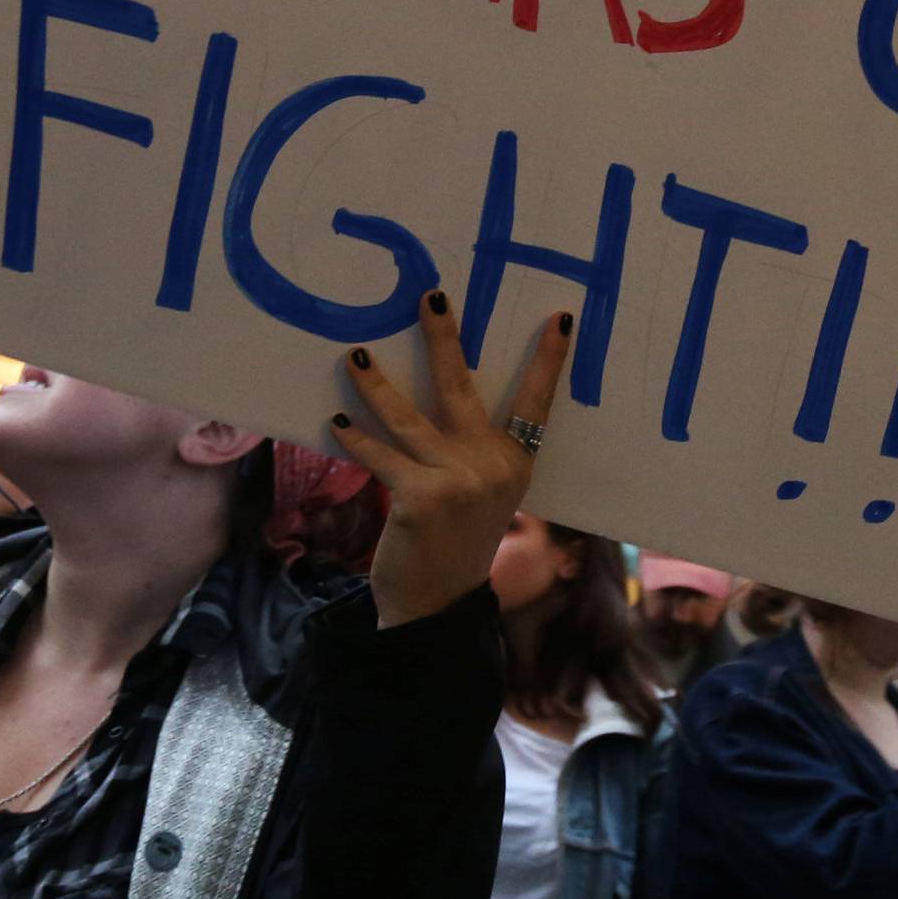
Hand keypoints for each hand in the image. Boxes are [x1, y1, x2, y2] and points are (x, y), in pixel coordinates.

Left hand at [330, 291, 571, 627]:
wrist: (436, 602)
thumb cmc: (456, 542)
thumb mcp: (485, 495)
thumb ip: (475, 453)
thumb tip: (439, 397)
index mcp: (515, 463)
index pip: (536, 402)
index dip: (547, 360)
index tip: (560, 318)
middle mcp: (491, 466)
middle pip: (463, 388)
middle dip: (445, 339)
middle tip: (432, 296)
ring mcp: (456, 481)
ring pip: (408, 417)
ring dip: (377, 384)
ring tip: (355, 356)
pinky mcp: (418, 497)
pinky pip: (380, 455)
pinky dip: (356, 439)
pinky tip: (337, 424)